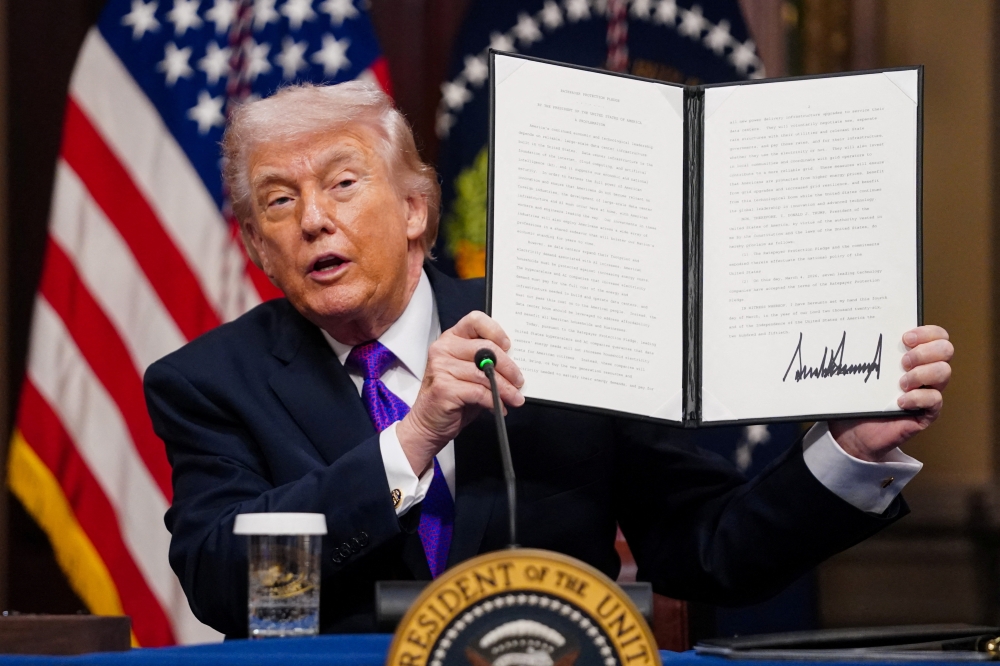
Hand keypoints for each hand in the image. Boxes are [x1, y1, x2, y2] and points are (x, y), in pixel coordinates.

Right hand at [395, 311, 524, 474]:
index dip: (495, 331)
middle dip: (508, 367)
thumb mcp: (470, 374)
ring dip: (504, 388)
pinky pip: (478, 392)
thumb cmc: (453, 397)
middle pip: (485, 349)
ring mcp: (441, 367)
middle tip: (519, 381)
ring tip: (514, 398)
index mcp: (451, 339)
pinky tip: (499, 407)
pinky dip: (493, 401)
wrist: (429, 423)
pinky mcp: (444, 387)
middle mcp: (443, 349)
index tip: (508, 346)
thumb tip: (515, 368)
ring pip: (484, 373)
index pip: (475, 320)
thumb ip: (486, 364)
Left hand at [829, 325, 952, 461]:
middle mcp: (926, 371)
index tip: (904, 338)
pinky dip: (917, 398)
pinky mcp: (927, 413)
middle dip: (925, 352)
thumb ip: (864, 352)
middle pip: (946, 350)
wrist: (853, 432)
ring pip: (944, 372)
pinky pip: (935, 400)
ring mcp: (928, 392)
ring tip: (900, 383)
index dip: (927, 332)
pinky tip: (900, 402)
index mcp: (913, 356)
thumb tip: (852, 331)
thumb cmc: (858, 398)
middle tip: (903, 362)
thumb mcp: (859, 371)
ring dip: (921, 374)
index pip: (937, 336)